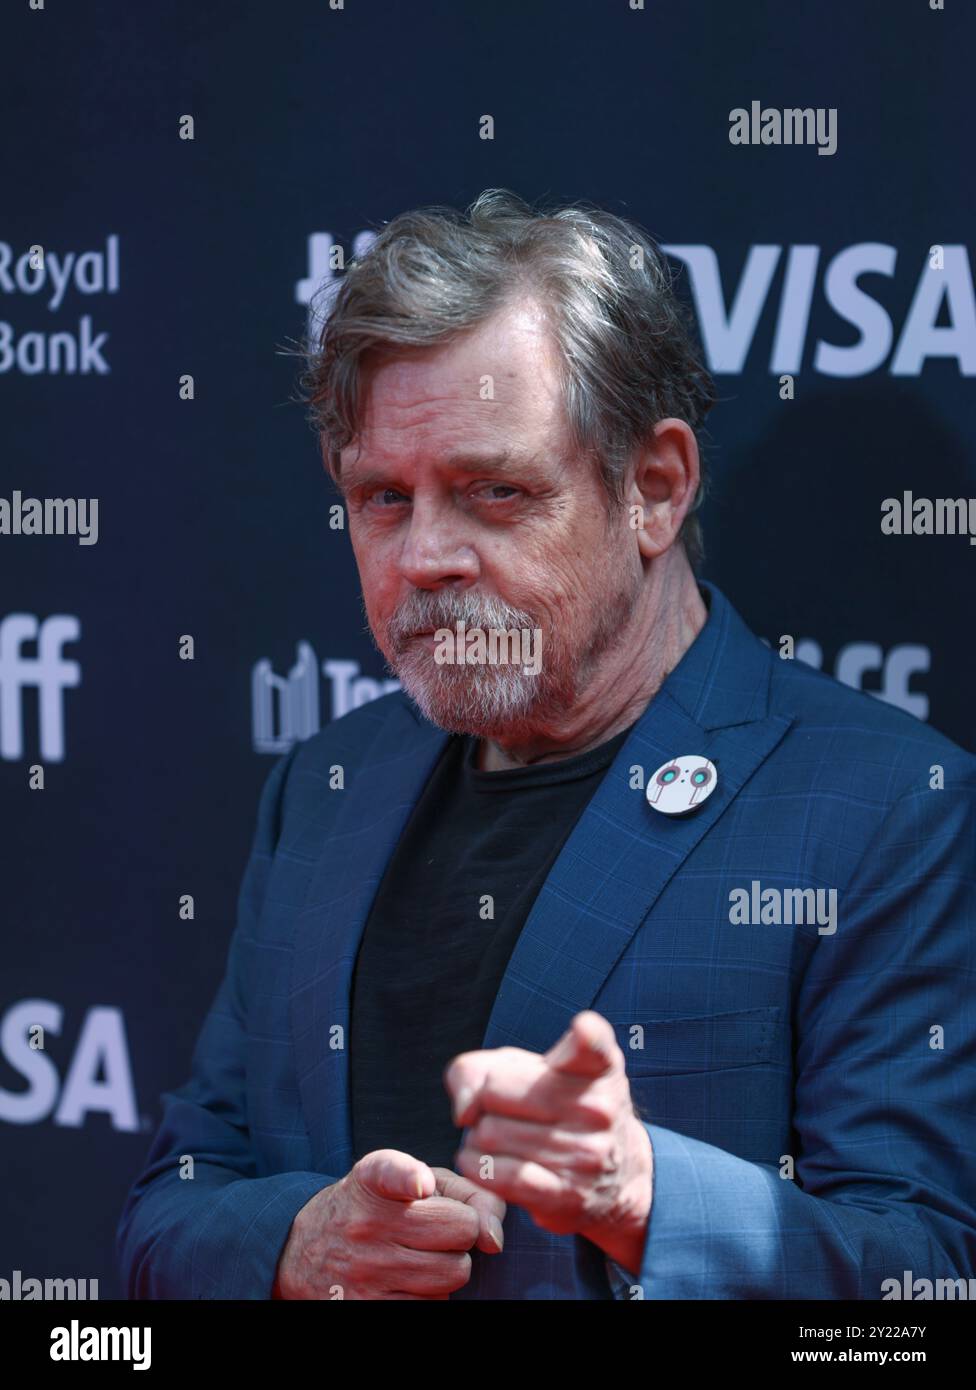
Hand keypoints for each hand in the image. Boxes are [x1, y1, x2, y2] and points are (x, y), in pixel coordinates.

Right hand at [272, 1149, 506, 1299]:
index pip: (393, 1174)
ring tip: (422, 1254)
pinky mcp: (367, 1309)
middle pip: (461, 1232)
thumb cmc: (376, 1206)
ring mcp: (366, 1271)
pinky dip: (432, 1296)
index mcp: (373, 1179)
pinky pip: (433, 1307)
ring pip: (453, 1274)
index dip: (411, 1179)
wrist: (303, 1248)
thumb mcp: (409, 1178)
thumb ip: (466, 1190)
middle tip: (439, 1231)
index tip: (419, 1185)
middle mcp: (366, 1224)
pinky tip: (409, 1281)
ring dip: (450, 1266)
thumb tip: (495, 1237)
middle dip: (461, 1232)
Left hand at [444, 1010, 652, 1274]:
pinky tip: (480, 1160)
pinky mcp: (567, 1195)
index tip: (581, 1030)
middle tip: (494, 1109)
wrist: (612, 1176)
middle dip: (481, 1100)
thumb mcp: (527, 1070)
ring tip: (493, 1136)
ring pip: (490, 1134)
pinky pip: (500, 1176)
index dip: (584, 1033)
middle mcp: (600, 1108)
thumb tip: (464, 1109)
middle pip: (496, 1090)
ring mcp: (587, 1154)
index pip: (594, 1042)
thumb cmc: (556, 1108)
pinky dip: (476, 1166)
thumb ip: (479, 1069)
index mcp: (599, 1067)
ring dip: (476, 1136)